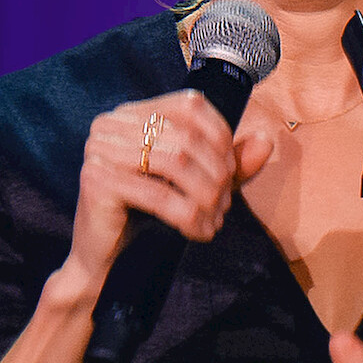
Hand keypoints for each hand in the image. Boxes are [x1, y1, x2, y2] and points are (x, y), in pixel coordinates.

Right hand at [64, 90, 273, 283]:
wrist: (105, 258)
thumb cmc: (146, 215)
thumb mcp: (194, 183)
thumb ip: (229, 162)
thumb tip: (266, 141)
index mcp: (131, 113)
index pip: (189, 104)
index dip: (220, 135)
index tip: (230, 173)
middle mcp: (111, 124)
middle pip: (185, 136)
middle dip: (216, 174)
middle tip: (224, 206)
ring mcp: (100, 149)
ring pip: (176, 163)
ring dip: (206, 196)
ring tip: (214, 220)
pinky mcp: (96, 180)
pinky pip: (158, 195)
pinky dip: (188, 216)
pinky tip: (198, 233)